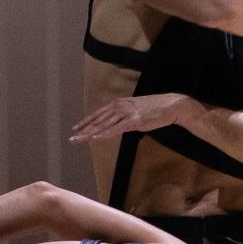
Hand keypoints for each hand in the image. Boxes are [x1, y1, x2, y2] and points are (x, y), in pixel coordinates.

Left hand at [68, 93, 191, 145]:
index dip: (86, 121)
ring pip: (104, 125)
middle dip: (84, 130)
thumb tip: (118, 124)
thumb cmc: (155, 108)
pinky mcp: (134, 121)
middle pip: (98, 120)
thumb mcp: (135, 110)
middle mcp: (120, 106)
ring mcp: (126, 113)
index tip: (76, 128)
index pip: (98, 114)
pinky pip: (116, 129)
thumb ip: (124, 116)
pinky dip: (104, 134)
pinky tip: (95, 138)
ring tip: (79, 140)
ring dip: (90, 134)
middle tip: (72, 137)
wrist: (170, 105)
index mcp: (119, 103)